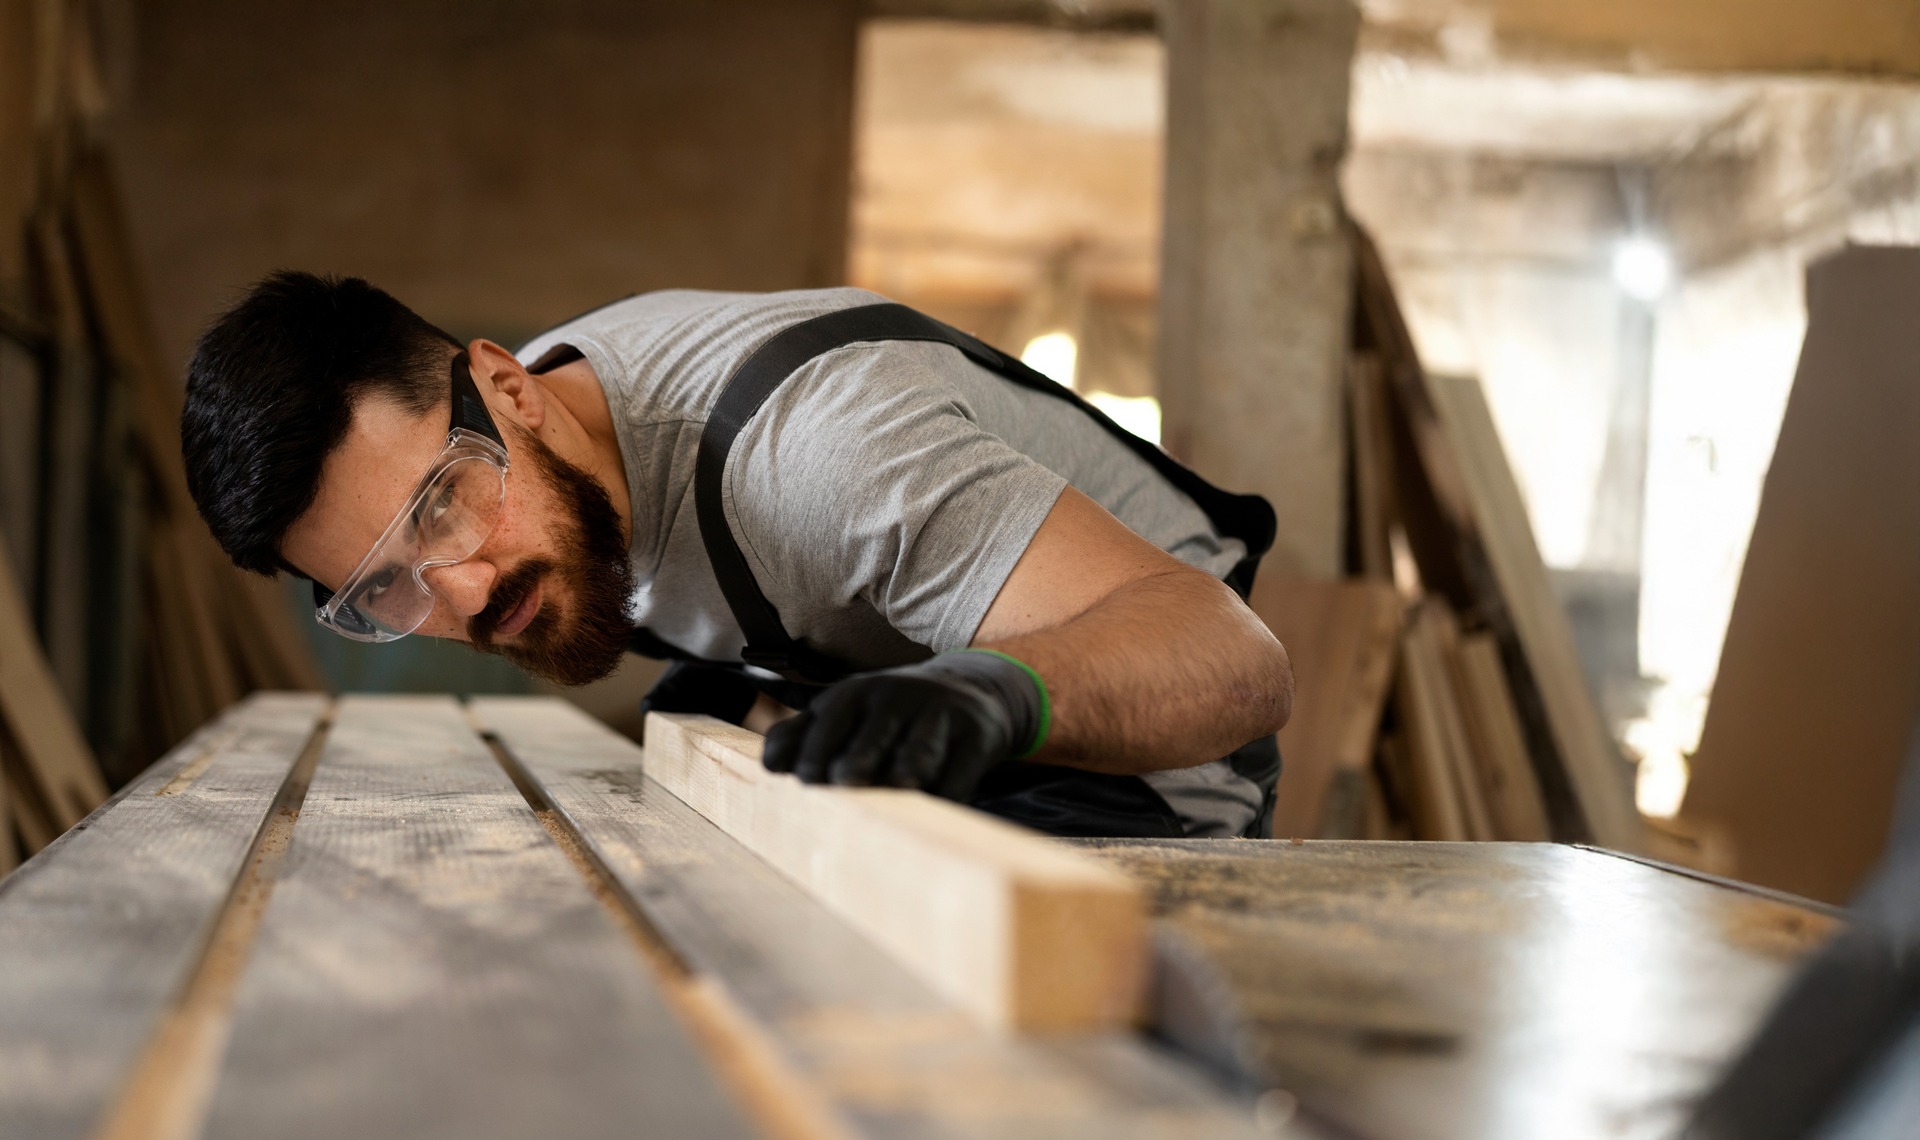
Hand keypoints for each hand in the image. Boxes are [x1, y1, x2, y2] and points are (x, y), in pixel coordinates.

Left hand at [762, 651, 1045, 800]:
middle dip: (852, 771)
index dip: (811, 760)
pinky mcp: (976, 735)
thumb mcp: (846, 711)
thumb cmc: (890, 714)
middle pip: (866, 746)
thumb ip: (801, 735)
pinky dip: (942, 799)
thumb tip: (770, 766)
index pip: (826, 728)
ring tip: (894, 793)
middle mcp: (895, 698)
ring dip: (899, 782)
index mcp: (855, 694)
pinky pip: (956, 777)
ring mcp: (938, 715)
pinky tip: (931, 811)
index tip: (806, 786)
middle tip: (845, 789)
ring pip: (914, 760)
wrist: (971, 692)